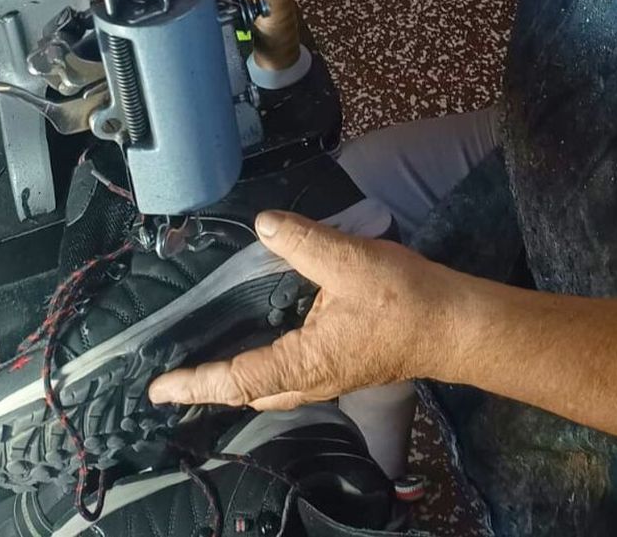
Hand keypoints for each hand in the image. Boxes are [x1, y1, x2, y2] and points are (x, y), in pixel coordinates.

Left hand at [147, 210, 468, 410]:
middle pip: (251, 394)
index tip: (161, 388)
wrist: (455, 323)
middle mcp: (312, 379)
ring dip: (242, 380)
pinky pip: (294, 376)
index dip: (196, 383)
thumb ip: (302, 241)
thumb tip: (263, 224)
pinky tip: (271, 340)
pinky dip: (269, 368)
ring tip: (215, 363)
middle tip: (181, 378)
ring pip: (273, 388)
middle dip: (214, 388)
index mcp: (305, 362)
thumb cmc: (405, 300)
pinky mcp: (345, 364)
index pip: (237, 379)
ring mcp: (331, 375)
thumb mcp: (348, 260)